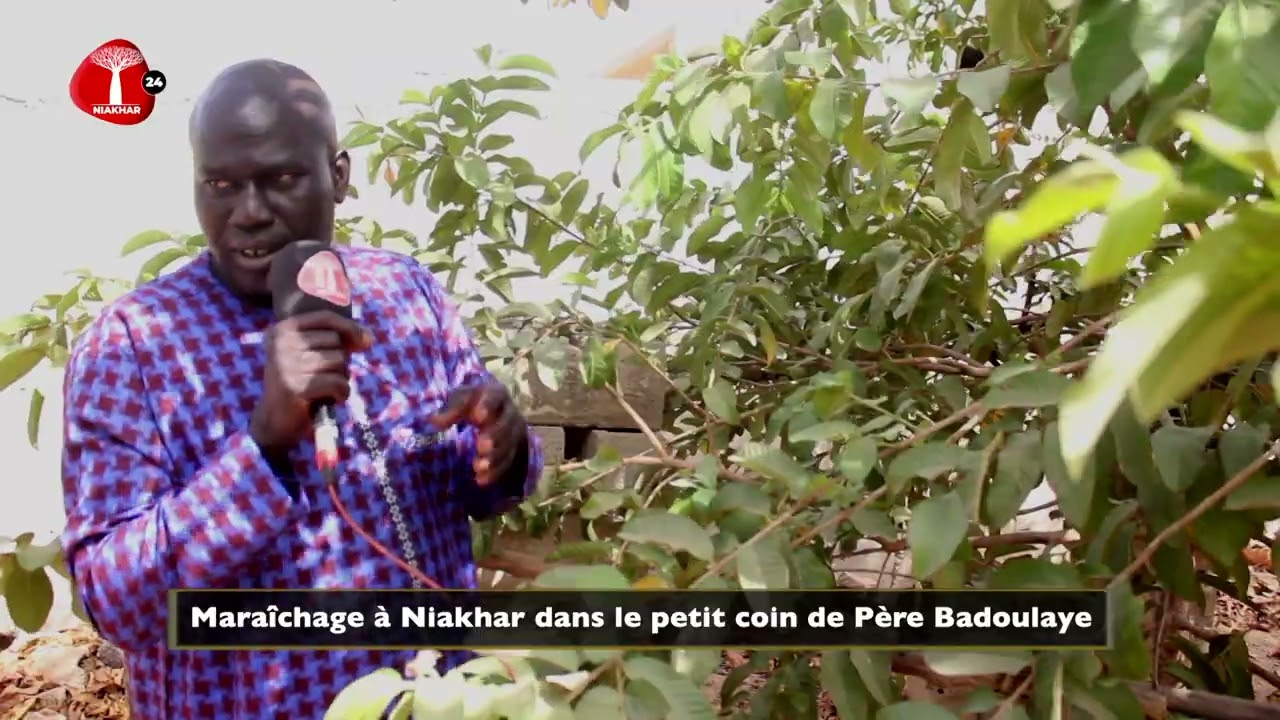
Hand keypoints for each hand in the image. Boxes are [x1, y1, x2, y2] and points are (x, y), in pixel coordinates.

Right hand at [250, 310, 370, 452]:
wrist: (274, 420)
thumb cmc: (298, 383)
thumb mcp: (309, 355)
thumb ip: (334, 341)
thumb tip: (367, 338)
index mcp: (282, 330)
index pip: (325, 317)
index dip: (350, 327)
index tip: (365, 341)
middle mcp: (280, 343)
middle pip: (335, 341)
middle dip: (340, 361)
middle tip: (325, 377)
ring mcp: (286, 364)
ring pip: (338, 361)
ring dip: (341, 377)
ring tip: (325, 388)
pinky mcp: (296, 387)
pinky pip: (338, 382)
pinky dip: (342, 393)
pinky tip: (331, 399)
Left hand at [429, 381, 526, 486]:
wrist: (490, 413)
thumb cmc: (471, 403)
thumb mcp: (460, 399)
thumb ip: (450, 408)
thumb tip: (434, 421)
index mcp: (496, 393)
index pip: (495, 396)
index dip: (488, 405)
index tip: (477, 417)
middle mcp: (509, 412)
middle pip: (507, 423)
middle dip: (496, 435)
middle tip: (480, 446)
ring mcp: (514, 432)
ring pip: (509, 445)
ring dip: (495, 457)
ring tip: (477, 467)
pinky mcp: (513, 449)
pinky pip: (508, 462)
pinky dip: (495, 472)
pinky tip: (481, 480)